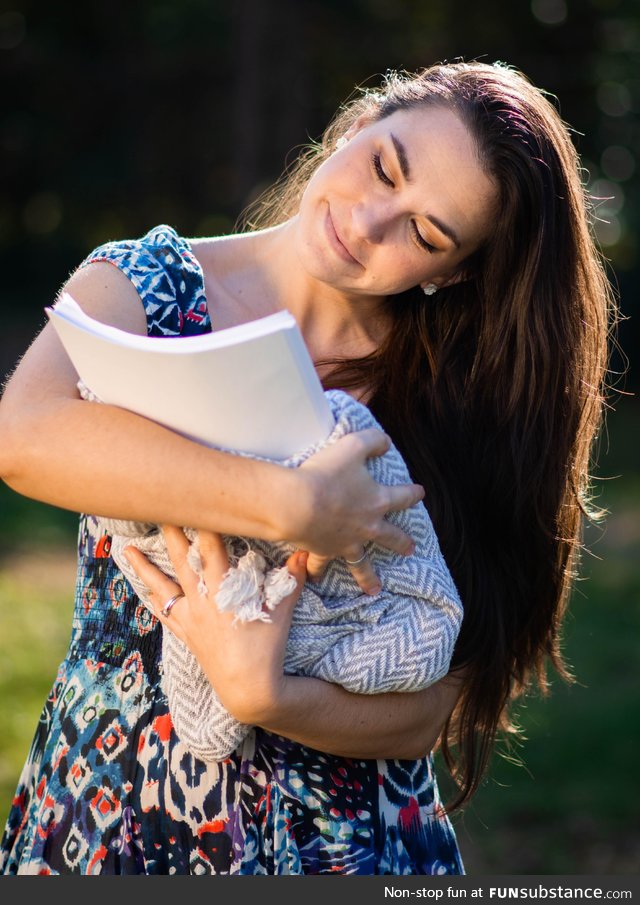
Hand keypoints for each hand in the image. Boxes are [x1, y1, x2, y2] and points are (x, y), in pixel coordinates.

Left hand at [124, 525, 307, 723]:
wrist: (249, 690)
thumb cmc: (268, 649)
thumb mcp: (283, 611)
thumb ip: (293, 578)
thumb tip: (307, 549)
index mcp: (223, 590)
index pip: (210, 547)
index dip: (201, 522)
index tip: (193, 500)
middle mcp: (201, 600)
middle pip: (180, 559)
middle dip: (169, 532)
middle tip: (155, 509)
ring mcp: (191, 618)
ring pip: (163, 585)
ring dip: (145, 567)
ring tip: (127, 548)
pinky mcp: (187, 634)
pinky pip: (165, 613)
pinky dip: (153, 599)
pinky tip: (145, 590)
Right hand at [289, 428, 424, 593]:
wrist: (298, 505)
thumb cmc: (326, 473)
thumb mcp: (353, 445)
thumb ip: (373, 441)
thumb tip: (386, 443)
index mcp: (377, 500)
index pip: (403, 497)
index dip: (413, 493)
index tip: (420, 493)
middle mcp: (367, 526)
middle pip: (390, 537)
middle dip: (401, 543)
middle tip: (411, 549)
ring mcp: (346, 543)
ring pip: (361, 564)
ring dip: (369, 576)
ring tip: (375, 588)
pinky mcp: (324, 551)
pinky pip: (320, 565)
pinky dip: (317, 572)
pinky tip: (314, 579)